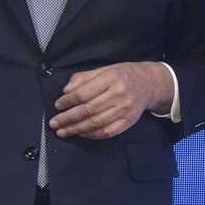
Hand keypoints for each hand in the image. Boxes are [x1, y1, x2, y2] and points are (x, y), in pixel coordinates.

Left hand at [52, 62, 172, 138]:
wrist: (149, 84)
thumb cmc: (123, 75)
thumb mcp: (104, 70)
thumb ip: (84, 78)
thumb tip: (66, 91)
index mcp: (111, 78)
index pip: (84, 93)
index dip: (68, 101)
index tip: (57, 105)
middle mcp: (119, 94)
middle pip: (88, 110)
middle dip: (68, 118)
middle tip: (54, 123)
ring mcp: (125, 109)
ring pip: (96, 123)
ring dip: (76, 129)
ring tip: (63, 132)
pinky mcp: (129, 121)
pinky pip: (107, 132)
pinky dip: (92, 135)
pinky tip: (81, 134)